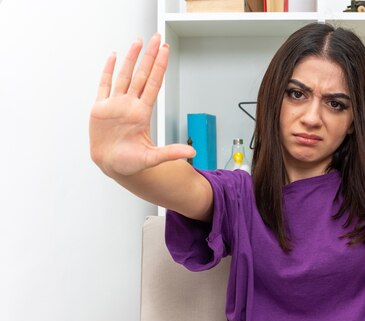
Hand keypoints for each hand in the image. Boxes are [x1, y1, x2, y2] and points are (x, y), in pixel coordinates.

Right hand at [89, 34, 194, 176]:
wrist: (111, 166)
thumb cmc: (131, 163)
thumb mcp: (152, 158)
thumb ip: (171, 153)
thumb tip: (192, 153)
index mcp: (141, 113)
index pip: (153, 84)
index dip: (159, 67)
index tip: (165, 52)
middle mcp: (130, 105)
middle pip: (141, 75)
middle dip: (149, 56)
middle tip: (156, 38)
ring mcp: (115, 105)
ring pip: (124, 76)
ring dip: (131, 58)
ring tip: (138, 41)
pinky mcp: (100, 109)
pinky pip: (104, 85)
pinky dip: (108, 71)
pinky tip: (114, 57)